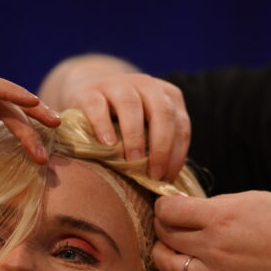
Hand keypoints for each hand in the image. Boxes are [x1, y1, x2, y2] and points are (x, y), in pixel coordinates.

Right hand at [37, 55, 188, 180]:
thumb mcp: (147, 128)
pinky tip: (107, 145)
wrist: (89, 94)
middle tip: (153, 174)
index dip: (177, 154)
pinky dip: (103, 126)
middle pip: (162, 112)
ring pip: (131, 105)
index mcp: (167, 96)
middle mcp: (146, 85)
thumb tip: (167, 185)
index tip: (167, 179)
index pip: (180, 124)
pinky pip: (98, 106)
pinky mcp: (90, 92)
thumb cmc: (123, 122)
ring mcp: (117, 85)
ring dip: (134, 136)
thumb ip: (158, 146)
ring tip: (131, 161)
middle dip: (161, 146)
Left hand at [155, 191, 270, 270]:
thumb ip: (217, 206)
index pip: (168, 211)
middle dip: (161, 229)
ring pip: (166, 267)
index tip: (168, 207)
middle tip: (169, 228)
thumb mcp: (255, 201)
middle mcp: (214, 248)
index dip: (163, 206)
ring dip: (163, 256)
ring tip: (173, 251)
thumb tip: (187, 210)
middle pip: (163, 238)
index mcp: (221, 218)